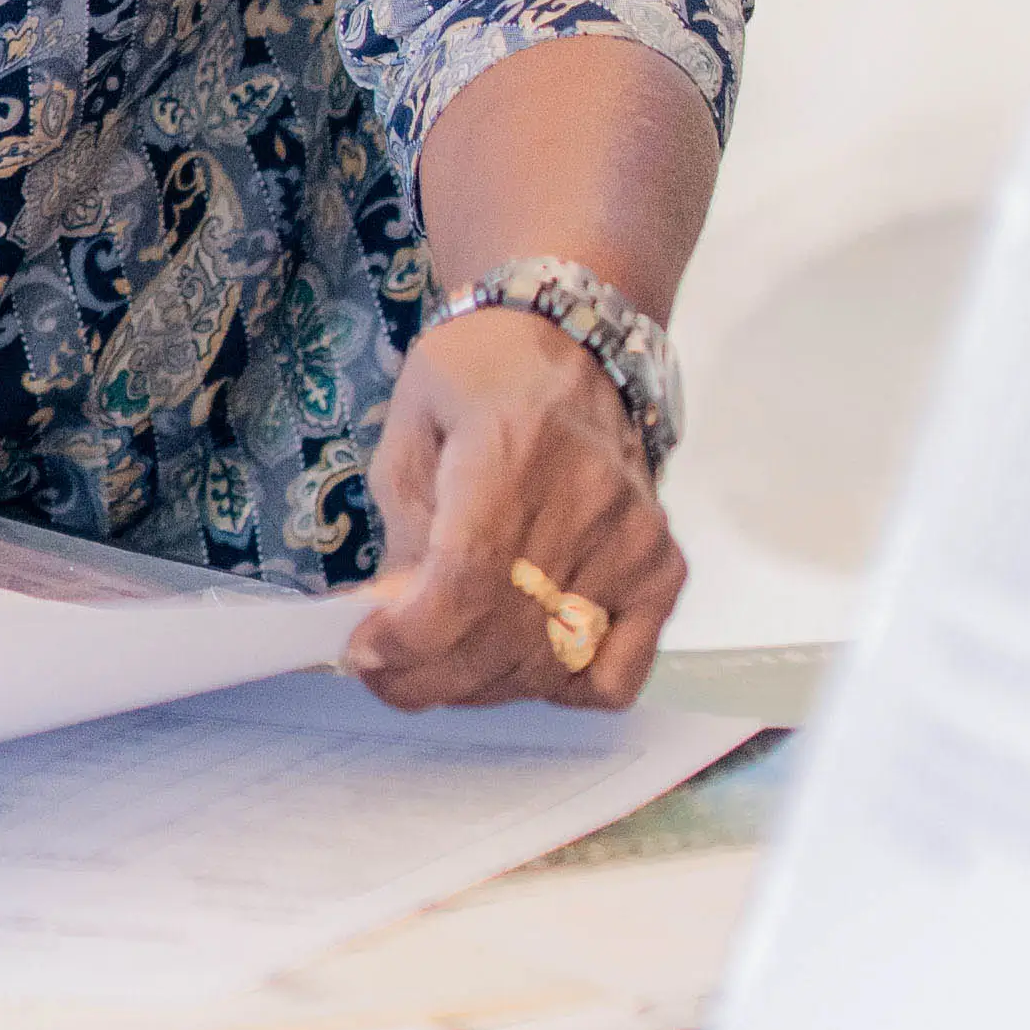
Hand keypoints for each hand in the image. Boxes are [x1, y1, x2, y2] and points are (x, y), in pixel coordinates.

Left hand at [345, 306, 682, 712]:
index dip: (409, 639)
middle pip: (502, 636)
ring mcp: (634, 543)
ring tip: (439, 664)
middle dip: (425, 676)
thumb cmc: (478, 374)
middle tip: (385, 674)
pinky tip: (522, 661)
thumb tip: (388, 627)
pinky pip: (616, 675)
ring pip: (549, 665)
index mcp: (511, 449)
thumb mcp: (412, 428)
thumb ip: (400, 530)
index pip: (465, 580)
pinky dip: (562, 689)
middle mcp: (586, 501)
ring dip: (479, 686)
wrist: (573, 339)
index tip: (366, 652)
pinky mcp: (663, 569)